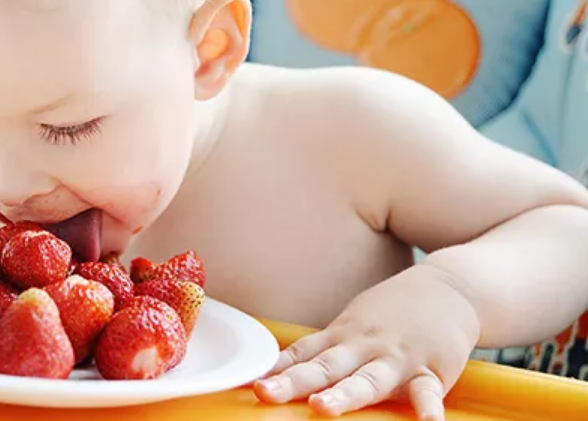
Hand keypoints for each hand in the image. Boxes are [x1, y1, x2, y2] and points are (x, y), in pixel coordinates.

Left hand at [254, 264, 480, 419]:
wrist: (446, 288)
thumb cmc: (390, 314)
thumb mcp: (350, 327)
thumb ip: (319, 353)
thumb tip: (277, 371)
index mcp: (341, 338)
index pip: (302, 356)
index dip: (274, 370)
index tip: (249, 384)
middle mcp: (363, 347)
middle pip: (325, 368)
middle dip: (294, 383)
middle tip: (267, 394)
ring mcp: (396, 358)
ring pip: (368, 380)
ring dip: (345, 394)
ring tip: (324, 408)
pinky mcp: (432, 370)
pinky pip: (428, 392)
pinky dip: (427, 407)